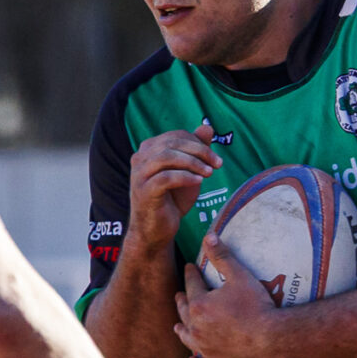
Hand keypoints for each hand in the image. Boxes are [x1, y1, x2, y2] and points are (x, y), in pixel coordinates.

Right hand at [127, 122, 221, 252]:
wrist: (156, 230)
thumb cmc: (172, 200)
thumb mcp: (188, 172)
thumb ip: (196, 150)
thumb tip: (207, 127)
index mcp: (148, 150)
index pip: (176, 136)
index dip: (198, 143)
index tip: (216, 159)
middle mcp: (140, 159)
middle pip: (172, 143)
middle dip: (199, 151)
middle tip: (217, 164)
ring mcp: (139, 175)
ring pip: (167, 157)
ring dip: (192, 163)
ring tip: (209, 173)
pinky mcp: (144, 192)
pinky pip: (165, 178)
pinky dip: (185, 177)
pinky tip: (198, 182)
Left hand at [175, 234, 281, 357]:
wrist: (271, 339)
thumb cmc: (257, 306)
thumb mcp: (240, 276)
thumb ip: (222, 256)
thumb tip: (208, 236)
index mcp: (199, 304)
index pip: (191, 284)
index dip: (190, 273)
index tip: (189, 268)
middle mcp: (196, 327)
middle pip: (184, 311)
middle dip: (181, 301)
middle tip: (179, 295)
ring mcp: (205, 348)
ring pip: (187, 338)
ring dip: (182, 330)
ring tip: (178, 326)